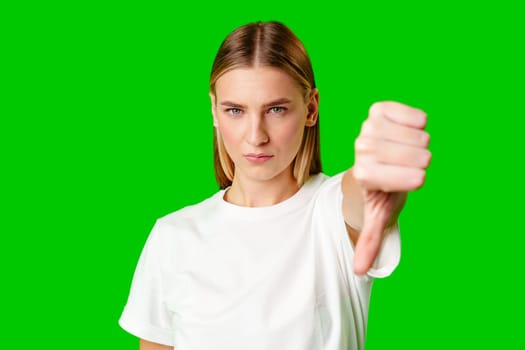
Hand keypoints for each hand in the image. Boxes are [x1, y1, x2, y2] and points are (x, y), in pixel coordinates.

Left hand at [352, 101, 430, 274]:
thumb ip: (369, 241)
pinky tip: (404, 132)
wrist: (372, 162)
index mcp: (363, 175)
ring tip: (400, 152)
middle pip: (421, 155)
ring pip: (421, 136)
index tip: (403, 181)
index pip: (414, 178)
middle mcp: (361, 149)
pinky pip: (417, 116)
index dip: (417, 181)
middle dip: (418, 164)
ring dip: (418, 146)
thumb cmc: (379, 190)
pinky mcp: (379, 110)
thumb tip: (359, 272)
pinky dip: (418, 124)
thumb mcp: (376, 216)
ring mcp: (368, 127)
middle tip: (400, 168)